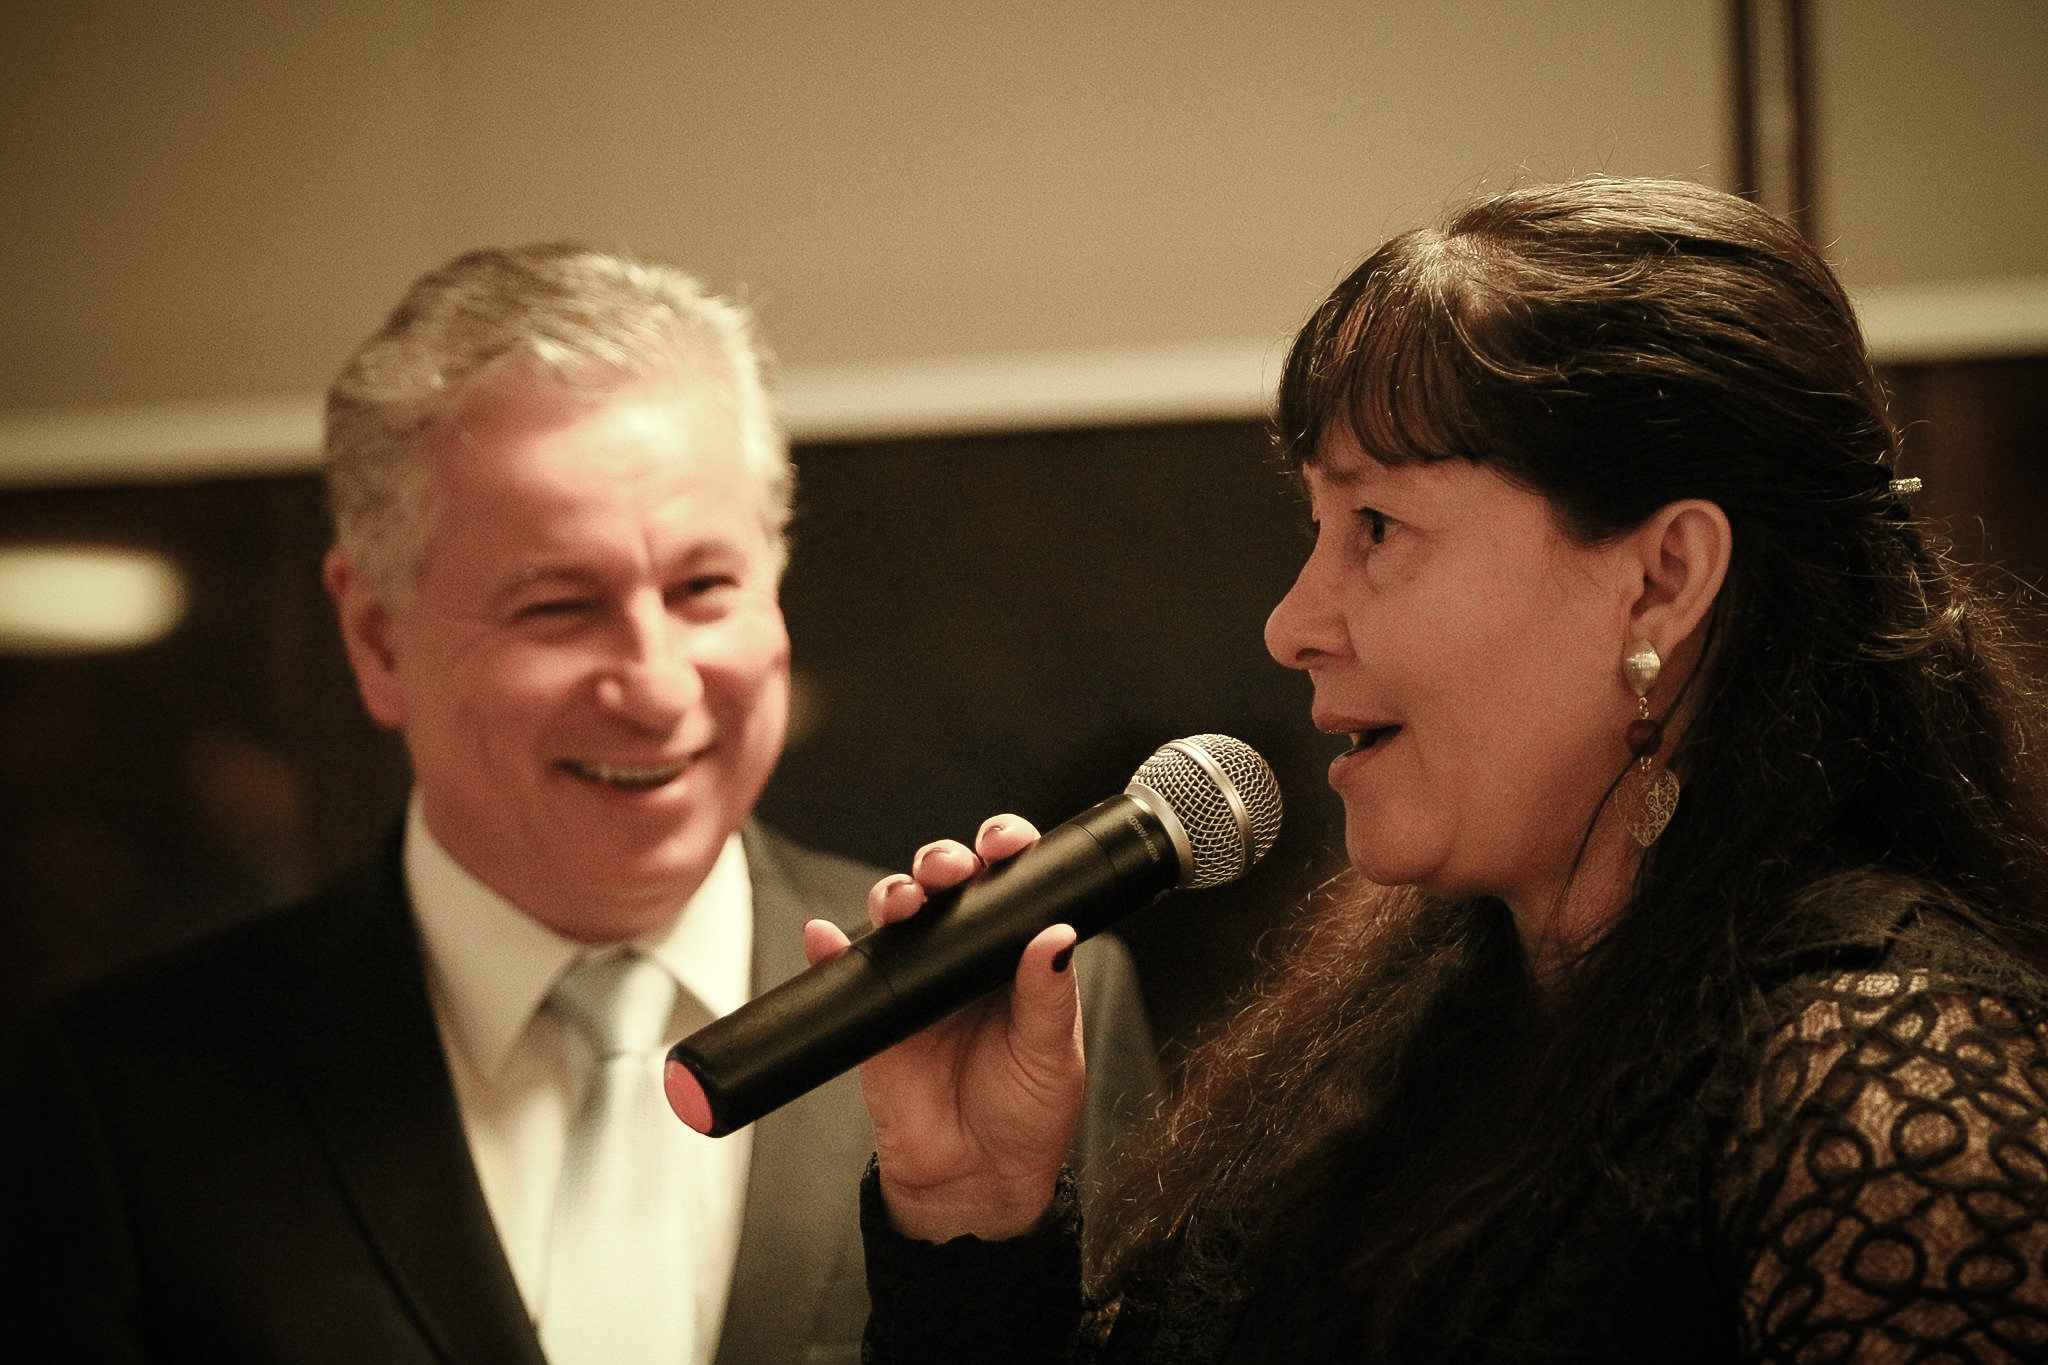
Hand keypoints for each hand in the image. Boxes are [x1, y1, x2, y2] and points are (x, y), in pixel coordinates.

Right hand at [802, 815, 1084, 1241]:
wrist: (974, 1182)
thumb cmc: (1027, 1116)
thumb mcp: (1051, 1054)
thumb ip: (1048, 995)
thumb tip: (1056, 934)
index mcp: (1016, 953)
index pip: (1010, 884)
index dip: (1004, 850)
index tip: (1004, 843)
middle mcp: (965, 956)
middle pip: (946, 884)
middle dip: (942, 860)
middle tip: (949, 868)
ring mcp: (917, 980)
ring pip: (897, 914)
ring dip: (892, 893)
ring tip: (900, 903)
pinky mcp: (875, 1013)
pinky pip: (845, 972)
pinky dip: (828, 949)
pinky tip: (824, 937)